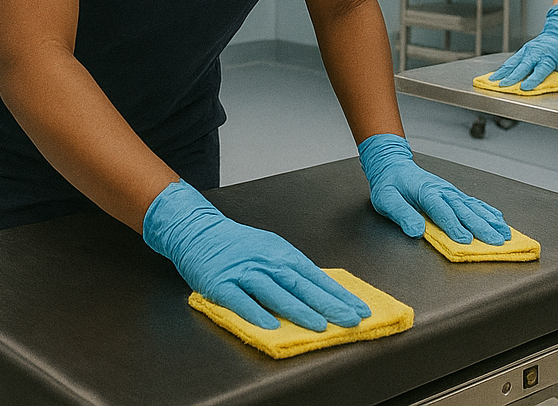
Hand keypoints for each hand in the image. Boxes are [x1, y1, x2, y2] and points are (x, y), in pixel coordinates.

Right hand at [142, 181, 369, 331]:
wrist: (198, 230)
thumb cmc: (238, 244)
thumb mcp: (271, 250)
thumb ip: (293, 272)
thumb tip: (323, 292)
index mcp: (282, 254)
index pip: (317, 277)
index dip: (339, 294)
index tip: (359, 309)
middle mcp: (267, 261)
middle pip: (301, 285)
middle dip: (328, 304)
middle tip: (350, 320)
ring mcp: (244, 272)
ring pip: (275, 293)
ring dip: (298, 310)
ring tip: (318, 326)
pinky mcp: (221, 283)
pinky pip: (240, 300)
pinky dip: (255, 312)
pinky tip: (270, 325)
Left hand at [357, 134, 510, 244]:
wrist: (393, 165)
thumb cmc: (390, 184)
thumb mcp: (386, 199)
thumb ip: (401, 214)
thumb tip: (415, 230)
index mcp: (426, 192)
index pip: (442, 210)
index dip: (454, 225)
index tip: (465, 240)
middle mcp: (442, 191)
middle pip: (464, 210)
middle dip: (481, 227)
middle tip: (495, 241)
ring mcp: (450, 192)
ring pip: (473, 207)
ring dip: (489, 221)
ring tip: (504, 233)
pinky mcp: (454, 194)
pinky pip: (474, 203)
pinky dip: (488, 212)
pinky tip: (499, 220)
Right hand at [488, 3, 557, 89]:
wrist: (557, 33)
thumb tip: (550, 88)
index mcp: (548, 59)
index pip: (540, 71)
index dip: (532, 80)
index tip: (524, 88)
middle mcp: (536, 54)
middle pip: (522, 67)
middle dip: (512, 77)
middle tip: (502, 86)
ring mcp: (527, 51)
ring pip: (513, 63)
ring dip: (502, 72)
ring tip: (493, 80)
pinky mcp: (522, 50)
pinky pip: (511, 60)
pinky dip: (503, 68)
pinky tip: (496, 74)